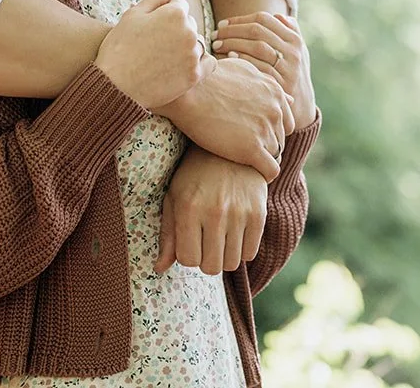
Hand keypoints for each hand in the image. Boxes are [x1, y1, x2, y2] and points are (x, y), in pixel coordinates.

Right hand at [95, 0, 212, 109]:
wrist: (115, 86)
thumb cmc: (119, 48)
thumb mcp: (132, 16)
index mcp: (175, 13)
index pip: (180, 6)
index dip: (165, 15)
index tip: (153, 28)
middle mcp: (189, 31)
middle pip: (190, 24)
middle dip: (177, 30)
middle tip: (155, 45)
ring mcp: (193, 54)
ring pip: (198, 43)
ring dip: (187, 47)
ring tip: (164, 58)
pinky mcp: (195, 75)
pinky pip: (208, 63)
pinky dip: (200, 63)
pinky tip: (184, 66)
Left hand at [155, 146, 268, 274]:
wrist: (230, 151)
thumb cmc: (194, 176)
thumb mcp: (174, 198)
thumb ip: (167, 235)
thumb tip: (159, 269)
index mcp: (188, 208)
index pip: (188, 259)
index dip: (188, 254)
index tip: (190, 241)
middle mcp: (214, 212)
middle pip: (211, 267)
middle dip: (206, 259)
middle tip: (206, 242)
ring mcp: (239, 213)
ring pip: (232, 263)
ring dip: (224, 256)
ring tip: (220, 237)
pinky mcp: (259, 214)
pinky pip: (250, 254)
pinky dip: (242, 249)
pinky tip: (235, 232)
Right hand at [158, 55, 290, 179]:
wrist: (186, 92)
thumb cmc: (208, 79)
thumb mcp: (242, 71)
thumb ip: (267, 85)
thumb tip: (289, 98)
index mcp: (275, 92)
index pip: (286, 122)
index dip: (270, 130)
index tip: (252, 135)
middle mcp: (275, 111)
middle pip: (281, 139)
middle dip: (266, 145)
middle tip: (244, 149)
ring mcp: (265, 130)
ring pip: (276, 155)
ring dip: (262, 159)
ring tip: (243, 161)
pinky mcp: (252, 149)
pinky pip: (271, 171)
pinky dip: (264, 175)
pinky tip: (250, 173)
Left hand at [211, 12, 315, 133]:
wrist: (301, 106)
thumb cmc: (291, 74)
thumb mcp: (297, 52)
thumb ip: (290, 33)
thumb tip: (279, 16)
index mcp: (294, 39)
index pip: (264, 19)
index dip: (240, 20)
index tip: (222, 23)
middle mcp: (293, 51)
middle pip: (258, 31)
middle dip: (233, 30)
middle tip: (215, 34)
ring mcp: (288, 68)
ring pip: (258, 46)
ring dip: (234, 43)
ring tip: (217, 45)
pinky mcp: (282, 84)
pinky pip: (259, 67)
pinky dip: (243, 60)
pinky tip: (229, 58)